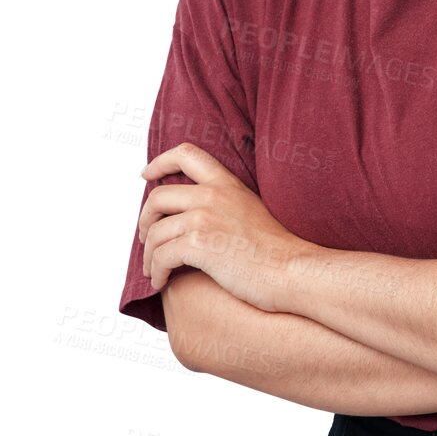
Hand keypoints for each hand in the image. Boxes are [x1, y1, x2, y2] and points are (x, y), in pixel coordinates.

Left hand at [138, 143, 312, 312]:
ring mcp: (205, 219)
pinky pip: (161, 256)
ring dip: (148, 255)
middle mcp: (213, 195)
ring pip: (155, 232)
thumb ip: (224, 203)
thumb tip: (195, 214)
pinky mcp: (200, 245)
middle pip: (158, 196)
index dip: (160, 162)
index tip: (146, 175)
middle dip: (144, 219)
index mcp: (226, 183)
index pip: (186, 154)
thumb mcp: (250, 210)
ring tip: (152, 270)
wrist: (292, 271)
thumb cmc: (275, 251)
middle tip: (145, 238)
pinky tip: (160, 281)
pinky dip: (155, 271)